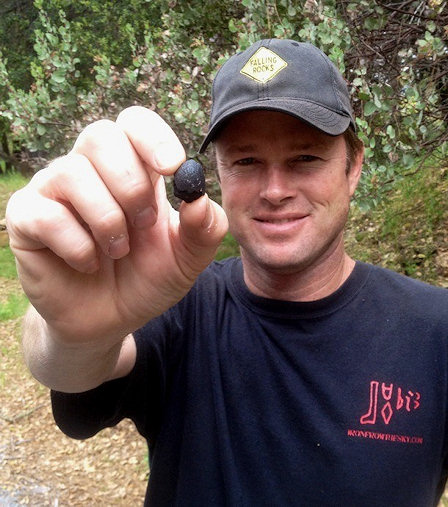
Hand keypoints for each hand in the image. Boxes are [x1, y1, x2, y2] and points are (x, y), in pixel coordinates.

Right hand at [6, 106, 227, 344]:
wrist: (112, 320)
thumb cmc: (148, 279)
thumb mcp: (187, 259)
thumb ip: (204, 229)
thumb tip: (198, 200)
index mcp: (132, 170)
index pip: (134, 123)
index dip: (152, 137)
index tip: (172, 168)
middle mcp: (90, 171)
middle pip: (99, 136)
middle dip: (131, 185)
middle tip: (144, 224)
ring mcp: (54, 192)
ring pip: (72, 173)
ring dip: (106, 219)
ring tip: (118, 251)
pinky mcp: (27, 220)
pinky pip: (45, 215)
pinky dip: (77, 245)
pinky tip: (88, 264)